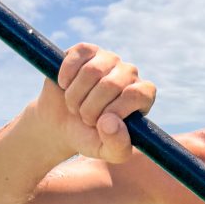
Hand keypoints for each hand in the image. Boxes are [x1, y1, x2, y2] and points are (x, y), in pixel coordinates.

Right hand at [36, 43, 155, 163]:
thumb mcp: (107, 152)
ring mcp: (109, 60)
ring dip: (76, 95)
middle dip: (91, 108)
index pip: (137, 95)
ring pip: (92, 71)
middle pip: (111, 84)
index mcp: (143, 96)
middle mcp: (130, 75)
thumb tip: (111, 122)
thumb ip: (118, 145)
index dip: (115, 110)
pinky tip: (64, 86)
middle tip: (85, 118)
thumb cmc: (90, 138)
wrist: (61, 125)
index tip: (101, 123)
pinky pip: (78, 56)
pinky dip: (66, 75)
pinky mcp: (87, 51)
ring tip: (75, 106)